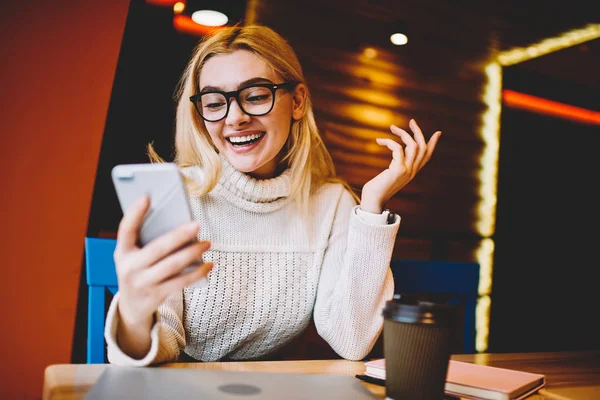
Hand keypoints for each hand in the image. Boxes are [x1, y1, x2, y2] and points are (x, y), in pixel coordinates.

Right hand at [113, 194, 212, 327]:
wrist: (131, 306)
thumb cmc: (138, 270)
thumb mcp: (133, 256)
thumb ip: (147, 240)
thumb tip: (178, 224)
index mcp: (122, 252)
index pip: (125, 230)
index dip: (134, 213)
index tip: (146, 196)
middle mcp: (129, 267)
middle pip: (157, 248)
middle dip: (178, 235)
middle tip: (197, 225)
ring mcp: (142, 283)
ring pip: (172, 265)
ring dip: (192, 253)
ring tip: (207, 243)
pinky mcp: (156, 295)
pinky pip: (180, 282)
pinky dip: (197, 272)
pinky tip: (208, 264)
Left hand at [360, 119, 440, 212]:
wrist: (373, 201)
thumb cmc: (377, 189)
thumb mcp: (390, 176)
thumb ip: (396, 167)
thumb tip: (395, 157)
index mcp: (412, 172)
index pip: (427, 156)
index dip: (433, 144)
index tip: (438, 132)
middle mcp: (412, 171)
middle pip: (422, 147)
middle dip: (418, 132)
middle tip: (412, 121)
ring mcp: (407, 170)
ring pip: (414, 145)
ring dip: (403, 133)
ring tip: (392, 127)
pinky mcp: (398, 169)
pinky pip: (398, 148)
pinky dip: (389, 141)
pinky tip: (380, 141)